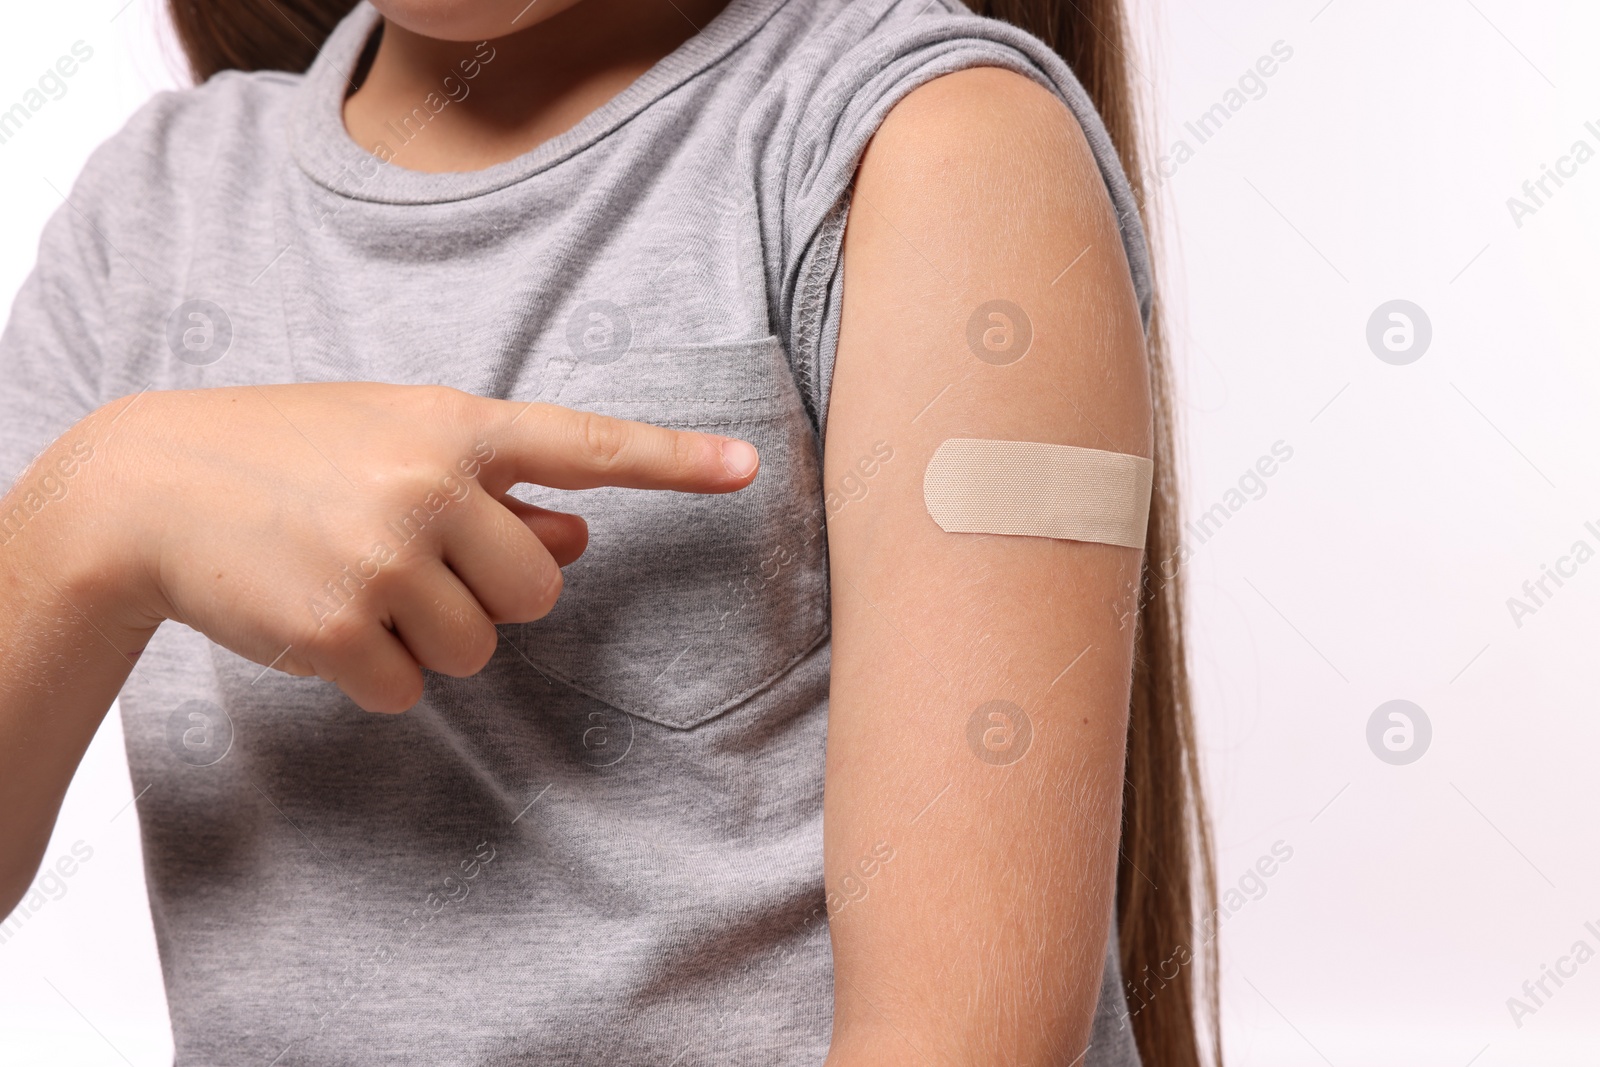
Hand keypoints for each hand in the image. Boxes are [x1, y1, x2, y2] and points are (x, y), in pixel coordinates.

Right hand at [49, 383, 758, 712]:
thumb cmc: (292, 454)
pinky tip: (321, 618)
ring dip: (428, 632)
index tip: (749, 468)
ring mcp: (384, 559)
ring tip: (355, 578)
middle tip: (416, 560)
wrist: (151, 487)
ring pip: (478, 646)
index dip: (674, 459)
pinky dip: (373, 670)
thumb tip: (582, 533)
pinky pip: (408, 687)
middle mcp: (430, 485)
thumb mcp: (395, 441)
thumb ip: (495, 485)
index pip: (587, 443)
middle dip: (493, 591)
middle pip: (541, 587)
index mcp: (455, 425)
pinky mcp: (337, 630)